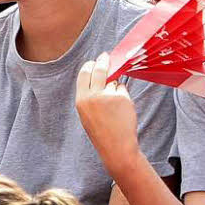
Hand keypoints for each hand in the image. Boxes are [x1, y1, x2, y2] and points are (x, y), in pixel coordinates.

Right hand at [75, 52, 139, 170]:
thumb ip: (90, 94)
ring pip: (114, 81)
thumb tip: (100, 73)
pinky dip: (123, 95)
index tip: (95, 61)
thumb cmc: (102, 131)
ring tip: (114, 106)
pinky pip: (123, 89)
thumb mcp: (87, 113)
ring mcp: (108, 96)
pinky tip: (122, 109)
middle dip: (103, 61)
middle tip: (106, 56)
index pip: (84, 73)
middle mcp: (93, 96)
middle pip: (99, 70)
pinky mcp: (122, 98)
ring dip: (115, 86)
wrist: (116, 147)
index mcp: (81, 100)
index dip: (90, 65)